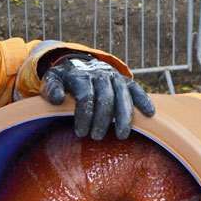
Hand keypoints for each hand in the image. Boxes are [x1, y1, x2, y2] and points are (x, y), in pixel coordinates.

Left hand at [40, 55, 155, 139]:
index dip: (83, 116)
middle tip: (96, 137)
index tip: (80, 133)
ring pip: (123, 95)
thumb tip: (59, 100)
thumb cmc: (63, 79)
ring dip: (124, 116)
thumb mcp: (51, 81)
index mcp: (81, 75)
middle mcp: (100, 75)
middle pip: (105, 97)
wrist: (77, 63)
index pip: (85, 96)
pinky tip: (149, 114)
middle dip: (102, 119)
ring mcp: (114, 77)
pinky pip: (136, 89)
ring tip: (122, 136)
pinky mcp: (124, 81)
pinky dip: (144, 100)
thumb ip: (51, 89)